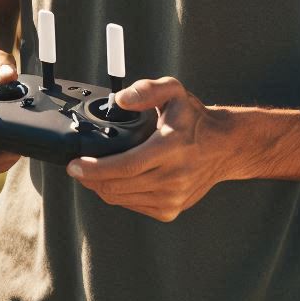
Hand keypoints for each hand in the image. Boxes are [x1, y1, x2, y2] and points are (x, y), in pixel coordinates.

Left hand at [66, 77, 231, 221]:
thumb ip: (146, 90)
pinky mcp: (171, 210)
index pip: (125, 166)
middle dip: (90, 179)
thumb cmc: (194, 118)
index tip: (74, 165)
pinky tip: (115, 181)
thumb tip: (121, 100)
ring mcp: (173, 197)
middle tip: (77, 168)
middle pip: (117, 186)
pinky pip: (132, 205)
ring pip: (121, 199)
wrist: (224, 147)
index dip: (94, 168)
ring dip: (101, 187)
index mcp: (170, 147)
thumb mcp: (173, 91)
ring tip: (92, 173)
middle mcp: (173, 176)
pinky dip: (118, 195)